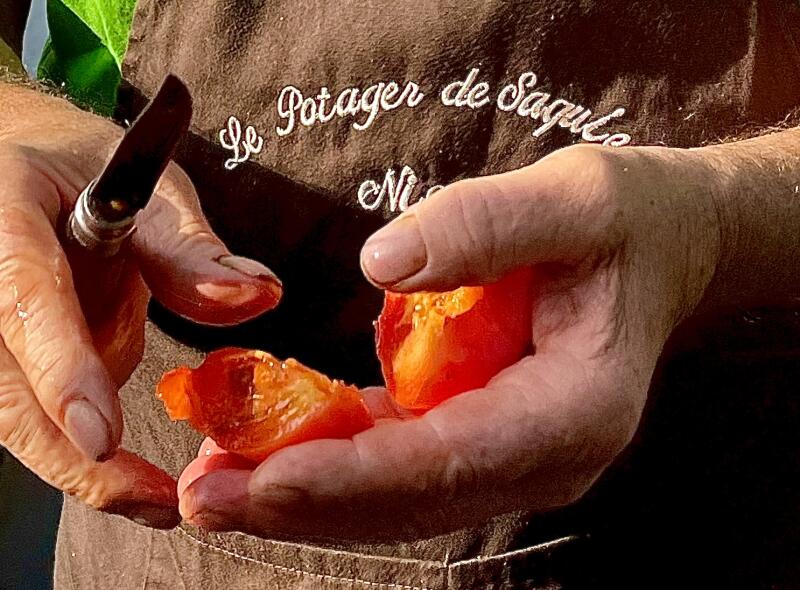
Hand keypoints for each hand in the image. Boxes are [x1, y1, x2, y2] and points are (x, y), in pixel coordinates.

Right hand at [0, 84, 280, 527]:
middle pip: (3, 386)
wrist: (25, 177)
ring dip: (77, 467)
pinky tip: (126, 474)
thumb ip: (193, 253)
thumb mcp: (151, 193)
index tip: (100, 435)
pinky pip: (26, 413)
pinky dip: (76, 448)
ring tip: (153, 501)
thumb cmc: (92, 176)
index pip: (23, 297)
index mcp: (3, 216)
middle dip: (71, 453)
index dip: (60, 367)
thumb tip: (260, 296)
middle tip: (153, 501)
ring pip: (9, 414)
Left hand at [177, 143, 722, 539]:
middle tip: (208, 496)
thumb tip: (383, 265)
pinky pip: (396, 458)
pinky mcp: (476, 434)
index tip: (268, 479)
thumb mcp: (573, 200)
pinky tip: (264, 447)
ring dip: (304, 491)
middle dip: (308, 500)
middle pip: (413, 496)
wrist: (655, 248)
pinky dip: (328, 458)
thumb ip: (485, 228)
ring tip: (215, 482)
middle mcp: (541, 454)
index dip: (358, 474)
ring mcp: (507, 453)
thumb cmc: (625, 222)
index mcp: (575, 409)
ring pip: (396, 493)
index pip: (456, 456)